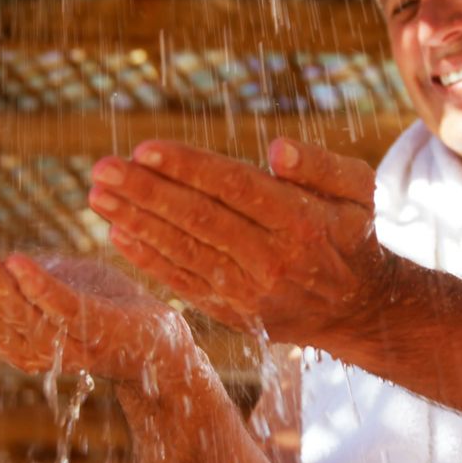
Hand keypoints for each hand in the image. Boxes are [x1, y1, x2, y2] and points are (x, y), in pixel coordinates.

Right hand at [0, 219, 203, 391]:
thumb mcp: (43, 283)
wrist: (157, 339)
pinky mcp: (93, 330)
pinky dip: (37, 285)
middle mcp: (23, 346)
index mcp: (6, 335)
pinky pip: (58, 308)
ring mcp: (59, 342)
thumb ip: (6, 274)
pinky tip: (18, 260)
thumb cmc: (98, 304)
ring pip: (10, 306)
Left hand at [87, 138, 391, 343]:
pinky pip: (187, 283)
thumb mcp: (361, 191)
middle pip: (199, 220)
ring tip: (97, 196)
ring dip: (136, 223)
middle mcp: (273, 260)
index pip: (234, 188)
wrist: (364, 309)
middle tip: (101, 168)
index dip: (187, 168)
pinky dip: (151, 260)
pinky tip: (119, 234)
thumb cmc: (358, 234)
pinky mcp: (237, 313)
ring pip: (185, 252)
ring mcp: (252, 292)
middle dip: (146, 192)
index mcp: (301, 223)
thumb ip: (321, 166)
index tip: (144, 149)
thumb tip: (276, 150)